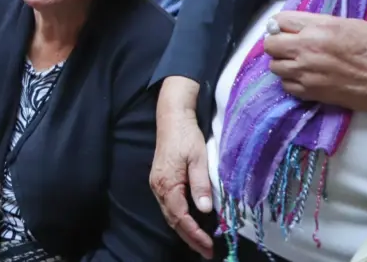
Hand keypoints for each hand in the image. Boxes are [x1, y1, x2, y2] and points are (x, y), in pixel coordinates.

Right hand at [150, 79, 213, 258]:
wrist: (172, 117)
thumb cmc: (186, 136)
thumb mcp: (198, 158)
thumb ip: (200, 184)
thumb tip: (205, 210)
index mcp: (167, 183)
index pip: (180, 216)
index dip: (194, 234)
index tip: (209, 246)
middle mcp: (158, 187)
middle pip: (172, 220)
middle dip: (189, 238)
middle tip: (207, 251)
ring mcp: (157, 184)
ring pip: (169, 214)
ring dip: (184, 230)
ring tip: (200, 243)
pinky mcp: (160, 180)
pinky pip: (169, 206)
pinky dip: (179, 219)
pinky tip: (189, 223)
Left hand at [265, 12, 366, 111]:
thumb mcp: (348, 24)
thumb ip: (317, 23)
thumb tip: (297, 25)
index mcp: (318, 29)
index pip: (280, 20)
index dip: (280, 24)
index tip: (283, 29)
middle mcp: (307, 50)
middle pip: (270, 44)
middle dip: (277, 43)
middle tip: (288, 46)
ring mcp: (306, 73)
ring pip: (274, 66)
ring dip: (283, 63)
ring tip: (298, 63)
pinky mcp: (310, 92)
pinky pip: (286, 85)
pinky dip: (291, 81)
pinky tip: (304, 77)